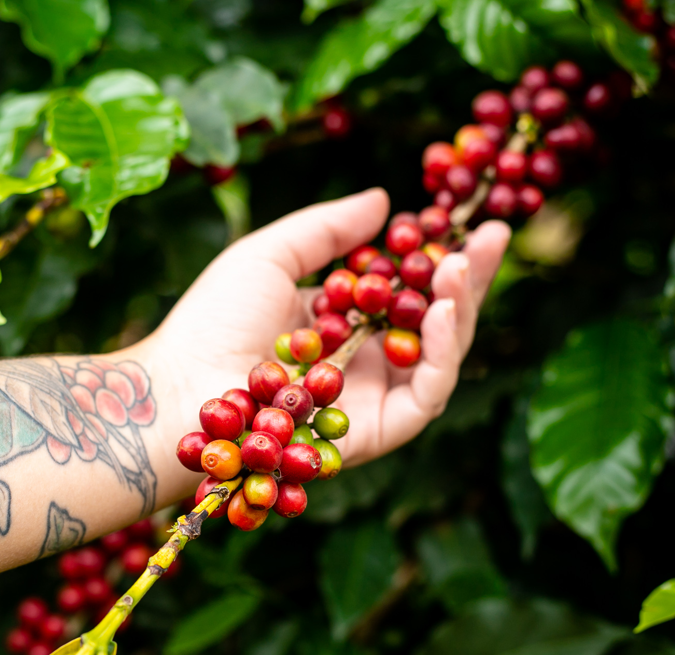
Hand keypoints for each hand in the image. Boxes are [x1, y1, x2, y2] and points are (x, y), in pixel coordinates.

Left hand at [144, 187, 510, 466]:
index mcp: (338, 325)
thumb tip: (384, 200)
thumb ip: (328, 229)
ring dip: (459, 311)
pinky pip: (424, 397)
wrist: (180, 386)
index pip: (406, 290)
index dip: (441, 257)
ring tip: (459, 267)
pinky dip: (440, 356)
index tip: (469, 222)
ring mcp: (369, 401)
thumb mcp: (271, 255)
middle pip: (434, 324)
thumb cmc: (211, 321)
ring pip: (437, 359)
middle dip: (468, 279)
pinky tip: (438, 312)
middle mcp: (359, 365)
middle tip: (494, 234)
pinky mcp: (371, 435)